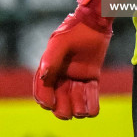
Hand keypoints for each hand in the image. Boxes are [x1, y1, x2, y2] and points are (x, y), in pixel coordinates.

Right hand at [34, 0, 126, 119]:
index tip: (50, 104)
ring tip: (82, 112)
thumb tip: (43, 76)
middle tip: (68, 114)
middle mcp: (61, 76)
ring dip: (78, 108)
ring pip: (75, 100)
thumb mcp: (60, 43)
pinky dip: (91, 104)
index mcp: (50, 69)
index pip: (42, 89)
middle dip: (62, 109)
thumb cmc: (74, 31)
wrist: (94, 23)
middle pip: (59, 99)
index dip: (44, 98)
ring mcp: (76, 78)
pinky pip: (90, 95)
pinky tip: (93, 111)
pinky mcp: (91, 77)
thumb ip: (51, 59)